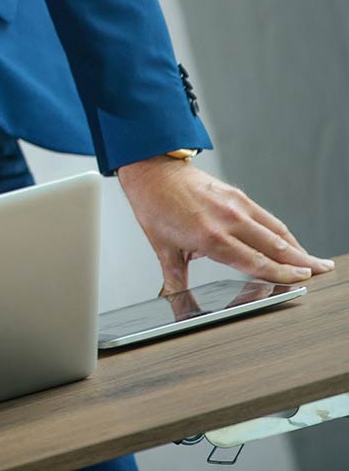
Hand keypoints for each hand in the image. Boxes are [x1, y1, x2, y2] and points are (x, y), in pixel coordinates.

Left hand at [117, 156, 333, 293]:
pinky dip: (281, 231)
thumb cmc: (154, 206)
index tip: (300, 281)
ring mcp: (235, 205)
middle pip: (274, 246)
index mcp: (210, 237)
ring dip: (297, 246)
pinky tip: (289, 240)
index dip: (281, 274)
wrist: (152, 171)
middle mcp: (228, 220)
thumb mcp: (162, 248)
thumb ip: (175, 279)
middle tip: (322, 271)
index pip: (255, 262)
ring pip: (275, 230)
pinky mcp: (236, 195)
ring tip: (314, 260)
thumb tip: (174, 302)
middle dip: (301, 262)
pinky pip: (265, 216)